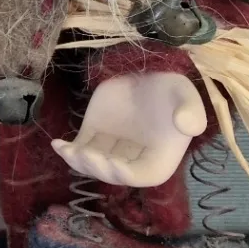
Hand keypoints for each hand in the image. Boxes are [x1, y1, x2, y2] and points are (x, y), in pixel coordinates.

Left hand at [52, 72, 206, 186]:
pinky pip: (79, 149)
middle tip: (87, 155)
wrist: (147, 71)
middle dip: (98, 168)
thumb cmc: (170, 87)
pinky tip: (58, 144)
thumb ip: (191, 111)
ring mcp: (111, 148)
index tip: (113, 164)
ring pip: (93, 164)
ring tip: (69, 151)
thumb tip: (189, 126)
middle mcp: (133, 159)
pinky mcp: (93, 135)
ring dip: (80, 162)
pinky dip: (67, 151)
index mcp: (159, 157)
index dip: (126, 175)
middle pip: (113, 173)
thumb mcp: (185, 94)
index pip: (143, 176)